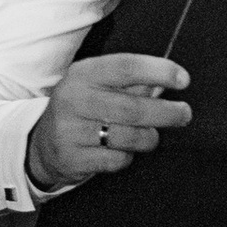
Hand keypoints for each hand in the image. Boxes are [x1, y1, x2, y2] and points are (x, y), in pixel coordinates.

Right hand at [26, 51, 190, 190]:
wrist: (42, 144)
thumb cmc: (84, 110)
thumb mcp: (99, 87)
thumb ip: (133, 83)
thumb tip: (173, 79)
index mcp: (83, 74)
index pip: (126, 67)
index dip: (159, 72)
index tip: (183, 80)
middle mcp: (73, 99)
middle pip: (132, 107)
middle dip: (166, 112)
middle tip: (184, 114)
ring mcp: (69, 130)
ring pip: (128, 137)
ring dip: (149, 138)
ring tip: (152, 136)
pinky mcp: (72, 158)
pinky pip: (117, 160)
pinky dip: (128, 157)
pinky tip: (123, 151)